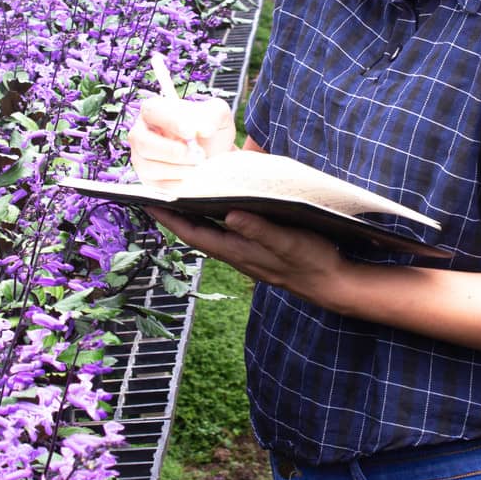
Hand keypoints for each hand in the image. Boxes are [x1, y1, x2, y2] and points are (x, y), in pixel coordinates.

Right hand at [126, 94, 236, 189]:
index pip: (153, 111)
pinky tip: (193, 176)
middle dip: (173, 152)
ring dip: (178, 169)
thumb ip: (212, 115)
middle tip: (198, 155)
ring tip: (199, 166)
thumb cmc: (209, 130)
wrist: (214, 154)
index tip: (191, 133)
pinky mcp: (149, 179)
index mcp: (154, 110)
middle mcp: (142, 133)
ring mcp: (142, 158)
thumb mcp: (217, 114)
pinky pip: (158, 186)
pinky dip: (180, 183)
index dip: (171, 122)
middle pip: (143, 143)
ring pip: (149, 167)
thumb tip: (204, 129)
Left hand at [146, 207, 351, 307]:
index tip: (148, 201)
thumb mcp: (288, 242)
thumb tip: (229, 214)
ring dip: (193, 217)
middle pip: (196, 233)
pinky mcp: (257, 252)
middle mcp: (236, 254)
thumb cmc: (311, 262)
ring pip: (210, 234)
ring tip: (179, 197)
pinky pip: (225, 235)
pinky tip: (218, 209)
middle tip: (155, 194)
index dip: (170, 218)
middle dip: (175, 215)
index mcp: (238, 251)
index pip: (193, 233)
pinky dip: (214, 220)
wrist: (332, 285)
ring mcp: (246, 254)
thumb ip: (259, 230)